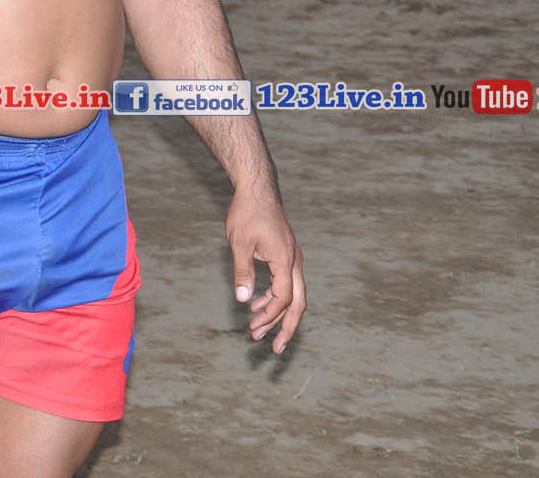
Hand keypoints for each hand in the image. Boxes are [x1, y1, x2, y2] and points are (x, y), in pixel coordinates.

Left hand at [226, 185, 306, 353]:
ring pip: (293, 294)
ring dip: (278, 314)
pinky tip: (258, 305)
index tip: (255, 328)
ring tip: (259, 330)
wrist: (257, 190)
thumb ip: (242, 272)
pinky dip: (274, 298)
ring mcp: (292, 258)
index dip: (271, 316)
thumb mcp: (239, 243)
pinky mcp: (286, 255)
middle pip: (298, 302)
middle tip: (275, 349)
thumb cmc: (247, 213)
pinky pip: (286, 283)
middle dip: (287, 327)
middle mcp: (294, 261)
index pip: (284, 297)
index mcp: (285, 260)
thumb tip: (244, 301)